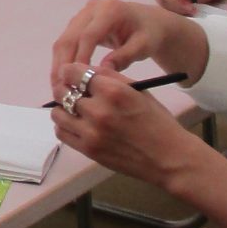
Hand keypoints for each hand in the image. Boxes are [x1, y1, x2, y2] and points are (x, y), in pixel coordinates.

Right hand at [50, 0, 185, 87]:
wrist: (149, 22)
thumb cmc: (150, 34)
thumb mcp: (144, 46)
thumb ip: (125, 57)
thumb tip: (101, 70)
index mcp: (110, 10)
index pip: (88, 35)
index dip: (81, 57)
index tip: (77, 80)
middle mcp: (91, 9)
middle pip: (70, 37)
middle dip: (63, 64)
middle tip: (60, 88)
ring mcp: (83, 15)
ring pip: (63, 40)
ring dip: (59, 64)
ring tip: (58, 87)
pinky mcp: (78, 23)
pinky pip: (66, 42)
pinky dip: (62, 60)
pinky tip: (63, 78)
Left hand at [51, 62, 202, 186]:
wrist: (169, 158)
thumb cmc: (157, 122)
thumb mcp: (139, 91)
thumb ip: (110, 78)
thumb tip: (85, 69)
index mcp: (113, 92)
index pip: (74, 73)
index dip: (70, 71)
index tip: (71, 74)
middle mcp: (98, 111)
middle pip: (62, 92)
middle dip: (65, 88)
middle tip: (71, 90)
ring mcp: (91, 133)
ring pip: (58, 114)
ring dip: (63, 108)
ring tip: (75, 108)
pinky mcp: (89, 150)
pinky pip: (62, 134)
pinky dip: (65, 126)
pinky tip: (76, 124)